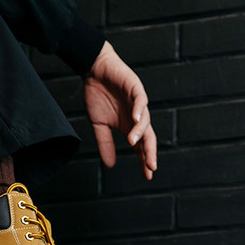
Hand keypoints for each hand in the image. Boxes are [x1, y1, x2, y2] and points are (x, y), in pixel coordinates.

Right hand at [83, 41, 157, 180]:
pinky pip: (140, 100)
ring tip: (133, 142)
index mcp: (130, 127)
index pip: (141, 147)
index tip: (147, 176)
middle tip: (151, 166)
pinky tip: (135, 118)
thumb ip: (106, 143)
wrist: (94, 69)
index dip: (144, 160)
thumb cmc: (97, 94)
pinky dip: (139, 109)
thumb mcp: (99, 124)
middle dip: (150, 152)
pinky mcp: (135, 87)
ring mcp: (138, 102)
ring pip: (145, 120)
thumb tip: (110, 165)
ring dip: (140, 132)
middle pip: (148, 137)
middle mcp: (137, 117)